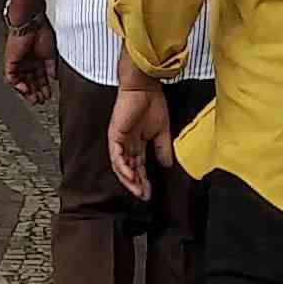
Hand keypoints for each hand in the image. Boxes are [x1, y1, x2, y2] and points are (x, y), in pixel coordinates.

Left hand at [4, 21, 57, 104]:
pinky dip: (18, 85)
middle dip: (36, 92)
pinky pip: (11, 78)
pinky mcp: (10, 62)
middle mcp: (27, 62)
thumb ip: (51, 67)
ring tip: (34, 98)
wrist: (31, 22)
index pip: (40, 78)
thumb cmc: (41, 32)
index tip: (48, 95)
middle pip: (30, 82)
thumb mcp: (51, 54)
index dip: (44, 88)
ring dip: (27, 92)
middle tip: (41, 100)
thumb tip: (53, 78)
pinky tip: (25, 89)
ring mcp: (18, 62)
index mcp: (37, 59)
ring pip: (21, 82)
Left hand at [107, 74, 170, 204]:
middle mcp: (127, 145)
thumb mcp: (162, 131)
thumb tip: (167, 165)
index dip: (144, 181)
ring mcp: (119, 141)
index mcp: (138, 144)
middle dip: (137, 185)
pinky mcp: (115, 135)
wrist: (144, 87)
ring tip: (137, 191)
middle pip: (130, 170)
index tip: (150, 194)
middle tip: (143, 196)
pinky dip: (122, 167)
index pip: (140, 167)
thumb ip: (163, 149)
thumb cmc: (153, 103)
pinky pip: (116, 155)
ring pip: (121, 166)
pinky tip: (130, 177)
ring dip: (129, 180)